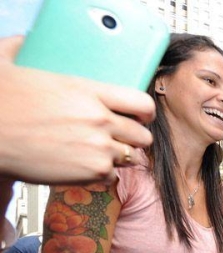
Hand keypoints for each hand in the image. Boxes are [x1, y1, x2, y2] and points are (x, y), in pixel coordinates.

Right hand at [0, 36, 154, 184]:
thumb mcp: (9, 65)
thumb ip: (23, 50)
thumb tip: (22, 41)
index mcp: (88, 91)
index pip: (141, 102)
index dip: (145, 112)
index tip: (141, 116)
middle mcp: (100, 119)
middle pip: (142, 135)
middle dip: (133, 138)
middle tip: (118, 138)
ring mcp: (99, 148)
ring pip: (130, 157)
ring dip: (118, 157)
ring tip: (98, 153)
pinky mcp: (91, 172)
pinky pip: (112, 177)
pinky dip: (102, 175)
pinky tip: (85, 167)